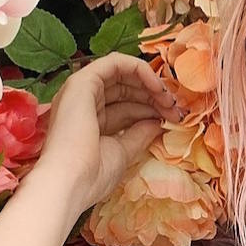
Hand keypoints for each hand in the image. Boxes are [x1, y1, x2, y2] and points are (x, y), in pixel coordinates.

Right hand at [31, 53, 181, 216]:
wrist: (69, 183)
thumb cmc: (92, 175)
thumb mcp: (124, 152)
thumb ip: (140, 134)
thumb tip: (157, 122)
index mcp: (89, 122)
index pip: (125, 107)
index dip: (151, 109)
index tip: (173, 118)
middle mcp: (82, 103)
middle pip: (125, 89)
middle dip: (153, 97)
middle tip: (176, 110)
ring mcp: (81, 91)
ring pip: (121, 74)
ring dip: (150, 84)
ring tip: (169, 101)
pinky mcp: (82, 80)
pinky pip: (115, 63)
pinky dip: (139, 69)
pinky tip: (157, 86)